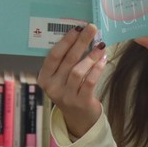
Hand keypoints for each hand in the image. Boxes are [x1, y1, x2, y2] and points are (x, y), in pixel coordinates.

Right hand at [38, 24, 106, 139]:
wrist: (79, 118)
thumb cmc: (71, 91)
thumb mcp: (62, 77)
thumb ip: (66, 61)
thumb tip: (81, 35)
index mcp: (44, 78)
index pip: (53, 56)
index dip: (65, 41)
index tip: (76, 28)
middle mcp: (52, 87)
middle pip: (67, 60)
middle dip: (80, 42)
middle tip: (91, 28)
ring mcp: (66, 96)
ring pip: (78, 71)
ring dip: (90, 56)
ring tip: (100, 45)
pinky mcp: (80, 102)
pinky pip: (89, 82)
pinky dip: (97, 69)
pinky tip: (103, 59)